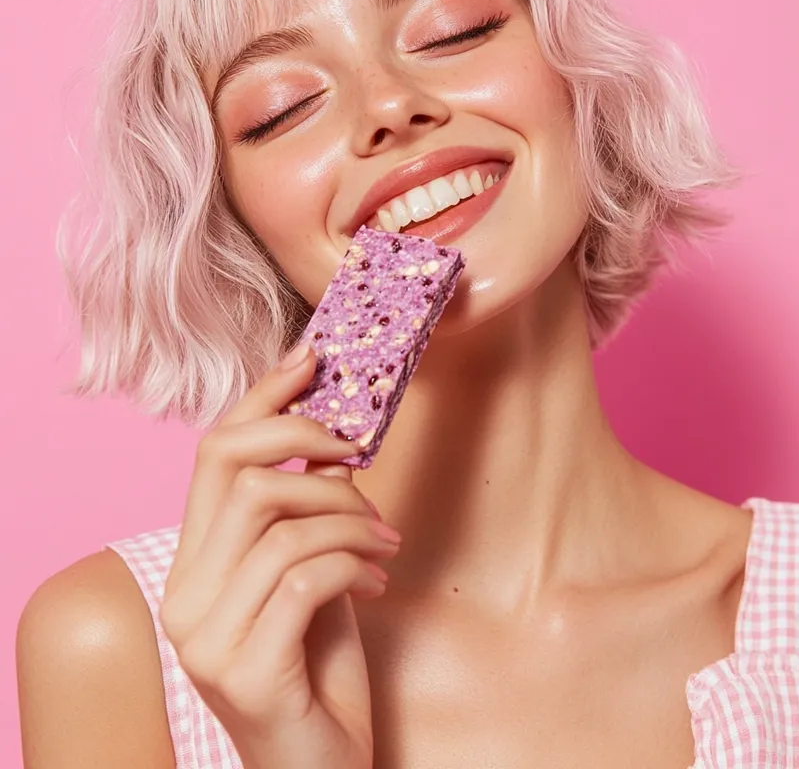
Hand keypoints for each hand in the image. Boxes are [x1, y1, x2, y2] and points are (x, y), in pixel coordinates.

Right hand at [159, 343, 398, 768]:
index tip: (313, 356)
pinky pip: (305, 575)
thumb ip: (306, 516)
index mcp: (193, 564)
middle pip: (235, 467)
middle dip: (311, 444)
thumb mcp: (311, 575)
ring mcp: (206, 636)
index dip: (263, 396)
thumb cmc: (319, 670)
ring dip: (350, 515)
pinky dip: (354, 562)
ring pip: (279, 517)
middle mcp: (184, 595)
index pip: (212, 454)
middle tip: (363, 458)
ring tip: (383, 540)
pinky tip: (377, 579)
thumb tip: (332, 442)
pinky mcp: (246, 670)